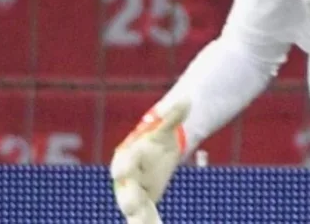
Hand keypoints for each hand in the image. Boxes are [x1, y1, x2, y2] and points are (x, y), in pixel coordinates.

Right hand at [109, 100, 189, 223]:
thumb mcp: (164, 129)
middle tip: (132, 205)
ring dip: (139, 218)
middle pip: (125, 189)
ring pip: (134, 207)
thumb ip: (173, 116)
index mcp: (128, 157)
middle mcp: (126, 178)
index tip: (121, 172)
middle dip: (128, 198)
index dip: (123, 167)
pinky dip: (149, 223)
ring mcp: (133, 192)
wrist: (152, 154)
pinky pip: (146, 217)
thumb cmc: (154, 139)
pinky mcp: (143, 203)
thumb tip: (188, 98)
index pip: (124, 162)